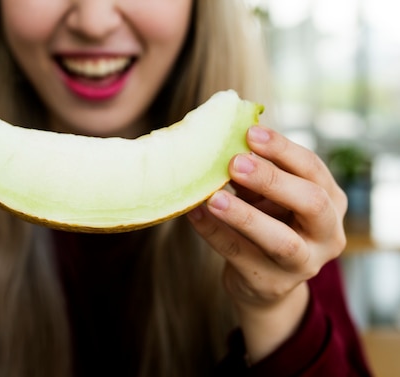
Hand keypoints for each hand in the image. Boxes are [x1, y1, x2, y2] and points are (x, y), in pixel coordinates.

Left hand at [187, 126, 346, 361]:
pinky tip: (194, 214)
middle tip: (235, 162)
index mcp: (331, 201)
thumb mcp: (269, 198)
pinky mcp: (271, 283)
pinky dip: (214, 232)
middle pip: (311, 202)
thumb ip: (257, 173)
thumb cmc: (269, 225)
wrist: (265, 282)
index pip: (313, 169)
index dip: (283, 149)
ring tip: (213, 197)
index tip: (250, 132)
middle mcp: (327, 234)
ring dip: (245, 215)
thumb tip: (224, 138)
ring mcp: (303, 264)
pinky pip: (239, 255)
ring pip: (280, 240)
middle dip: (272, 180)